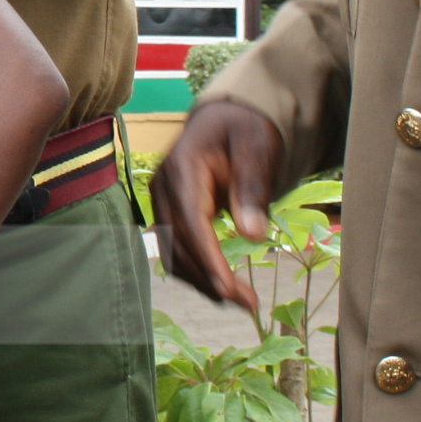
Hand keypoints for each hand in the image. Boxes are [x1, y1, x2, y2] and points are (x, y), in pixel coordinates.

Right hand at [149, 98, 285, 312]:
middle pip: (178, 243)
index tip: (227, 287)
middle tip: (249, 303)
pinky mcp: (169, 211)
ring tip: (242, 300)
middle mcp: (163, 186)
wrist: (228, 118)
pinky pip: (176, 248)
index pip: (190, 221)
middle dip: (210, 277)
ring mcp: (162, 200)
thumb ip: (253, 188)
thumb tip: (252, 235)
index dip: (207, 257)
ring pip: (173, 252)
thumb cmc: (246, 130)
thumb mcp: (258, 149)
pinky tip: (222, 285)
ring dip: (203, 280)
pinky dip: (197, 270)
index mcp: (183, 167)